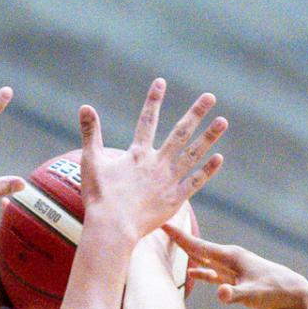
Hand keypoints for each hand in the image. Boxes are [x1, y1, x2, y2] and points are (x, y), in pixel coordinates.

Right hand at [78, 80, 225, 246]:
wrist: (112, 227)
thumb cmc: (100, 197)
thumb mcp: (91, 162)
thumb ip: (90, 133)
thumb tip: (84, 107)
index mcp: (137, 154)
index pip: (147, 121)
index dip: (153, 100)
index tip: (161, 82)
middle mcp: (157, 163)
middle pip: (180, 133)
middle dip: (195, 113)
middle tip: (210, 97)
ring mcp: (169, 181)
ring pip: (193, 154)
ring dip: (208, 136)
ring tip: (222, 121)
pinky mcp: (176, 199)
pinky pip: (195, 182)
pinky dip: (207, 170)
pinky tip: (219, 158)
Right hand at [164, 224, 307, 308]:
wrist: (293, 295)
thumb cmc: (274, 293)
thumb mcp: (252, 295)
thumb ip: (234, 295)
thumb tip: (219, 293)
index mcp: (230, 256)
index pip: (198, 245)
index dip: (179, 237)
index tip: (162, 224)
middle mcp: (228, 258)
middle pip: (198, 247)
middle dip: (179, 239)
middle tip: (160, 227)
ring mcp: (231, 267)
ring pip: (204, 258)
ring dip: (188, 253)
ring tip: (171, 246)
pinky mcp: (234, 278)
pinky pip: (212, 272)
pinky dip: (200, 271)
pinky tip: (191, 272)